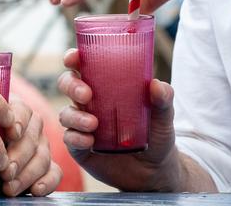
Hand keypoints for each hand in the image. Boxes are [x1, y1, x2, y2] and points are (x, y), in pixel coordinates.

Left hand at [2, 97, 61, 195]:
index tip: (11, 134)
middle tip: (5, 172)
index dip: (18, 122)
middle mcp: (33, 127)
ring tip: (9, 188)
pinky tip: (36, 190)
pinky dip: (47, 182)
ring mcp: (43, 146)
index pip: (22, 111)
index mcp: (16, 111)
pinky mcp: (49, 166)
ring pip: (42, 158)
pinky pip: (55, 173)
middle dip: (18, 157)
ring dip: (26, 174)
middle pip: (31, 139)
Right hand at [56, 49, 181, 191]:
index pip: (85, 66)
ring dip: (75, 116)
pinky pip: (69, 138)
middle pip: (68, 85)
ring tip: (93, 124)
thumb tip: (157, 85)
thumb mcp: (164, 118)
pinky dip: (76, 137)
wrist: (155, 173)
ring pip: (66, 113)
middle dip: (71, 85)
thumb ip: (164, 101)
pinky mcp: (81, 147)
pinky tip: (89, 141)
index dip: (74, 58)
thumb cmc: (157, 137)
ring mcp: (83, 125)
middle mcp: (91, 103)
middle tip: (87, 94)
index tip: (74, 58)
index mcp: (107, 87)